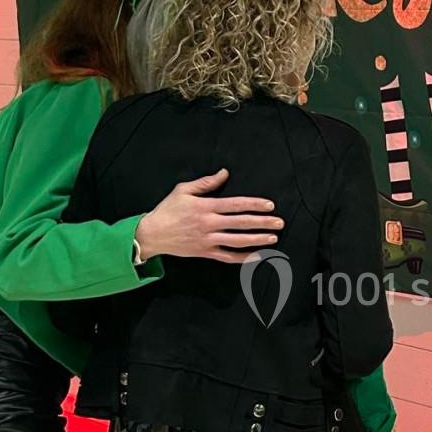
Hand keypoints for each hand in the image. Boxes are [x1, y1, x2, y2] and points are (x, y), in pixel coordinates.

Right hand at [135, 169, 283, 263]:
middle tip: (279, 222)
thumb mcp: (183, 190)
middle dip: (263, 223)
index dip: (255, 205)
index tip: (270, 205)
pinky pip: (227, 257)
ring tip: (273, 238)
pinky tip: (256, 256)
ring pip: (237, 241)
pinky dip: (243, 258)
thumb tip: (224, 173)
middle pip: (241, 223)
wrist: (152, 234)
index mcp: (205, 207)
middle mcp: (209, 224)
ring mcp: (208, 240)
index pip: (236, 204)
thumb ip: (206, 182)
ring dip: (257, 240)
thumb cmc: (167, 210)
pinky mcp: (205, 252)